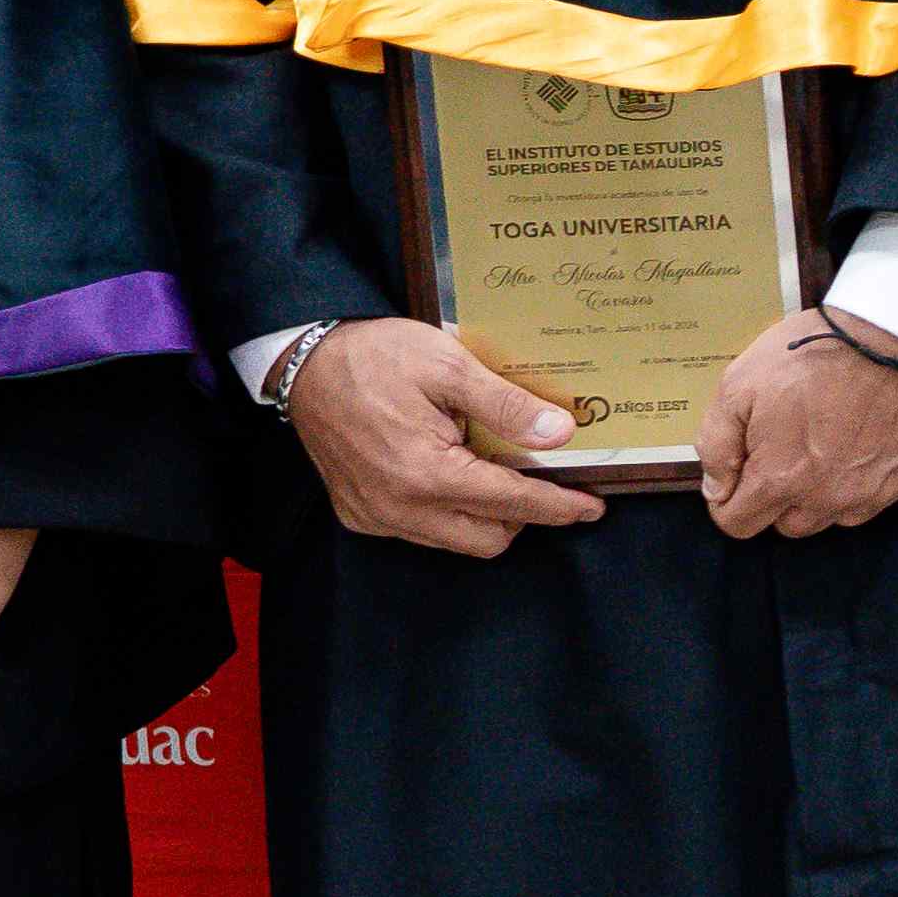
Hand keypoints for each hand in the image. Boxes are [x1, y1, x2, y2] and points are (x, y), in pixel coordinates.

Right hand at [290, 316, 601, 554]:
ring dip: (487, 515)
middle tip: (545, 481)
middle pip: (490, 538)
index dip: (560, 507)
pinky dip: (449, 512)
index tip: (593, 506)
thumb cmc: (374, 357)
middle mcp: (400, 507)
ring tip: (496, 470)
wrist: (304, 363)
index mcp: (427, 474)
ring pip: (456, 539)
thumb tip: (560, 434)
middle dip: (525, 515)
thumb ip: (507, 406)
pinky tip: (454, 473)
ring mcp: (376, 515)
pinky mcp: (360, 513)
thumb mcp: (448, 366)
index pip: (513, 503)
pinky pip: (422, 531)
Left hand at [694, 317, 897, 538]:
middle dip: (774, 498)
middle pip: (785, 526)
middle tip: (781, 450)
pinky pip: (872, 502)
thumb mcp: (738, 385)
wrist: (890, 335)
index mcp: (781, 478)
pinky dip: (858, 483)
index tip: (737, 471)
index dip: (728, 500)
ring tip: (821, 447)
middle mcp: (827, 498)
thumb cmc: (812, 353)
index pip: (739, 524)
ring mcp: (871, 492)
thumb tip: (717, 488)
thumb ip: (716, 444)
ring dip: (817, 495)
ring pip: (830, 518)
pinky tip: (857, 444)